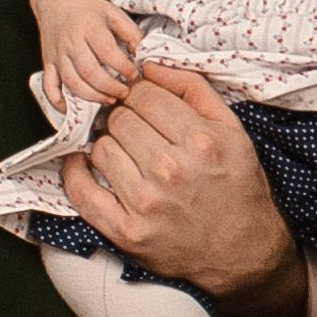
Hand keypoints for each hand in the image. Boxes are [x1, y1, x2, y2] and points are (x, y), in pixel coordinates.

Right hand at [39, 0, 143, 105]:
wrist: (58, 1)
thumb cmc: (90, 11)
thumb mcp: (113, 13)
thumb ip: (130, 32)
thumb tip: (141, 54)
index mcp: (88, 27)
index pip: (106, 51)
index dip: (123, 67)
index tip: (134, 74)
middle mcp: (70, 42)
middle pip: (88, 71)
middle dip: (109, 86)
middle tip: (124, 92)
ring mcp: (57, 54)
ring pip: (71, 81)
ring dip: (91, 96)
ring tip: (109, 99)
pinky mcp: (48, 63)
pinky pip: (49, 85)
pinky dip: (58, 100)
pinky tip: (72, 108)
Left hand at [56, 65, 302, 313]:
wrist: (241, 251)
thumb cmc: (237, 188)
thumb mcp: (232, 130)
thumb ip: (192, 89)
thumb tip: (149, 65)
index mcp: (200, 141)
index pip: (144, 94)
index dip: (139, 93)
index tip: (141, 101)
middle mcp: (172, 171)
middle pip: (120, 119)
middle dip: (125, 118)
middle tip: (137, 130)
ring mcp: (146, 203)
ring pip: (101, 148)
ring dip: (109, 146)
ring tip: (127, 153)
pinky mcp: (127, 232)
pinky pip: (82, 191)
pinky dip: (75, 172)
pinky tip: (83, 163)